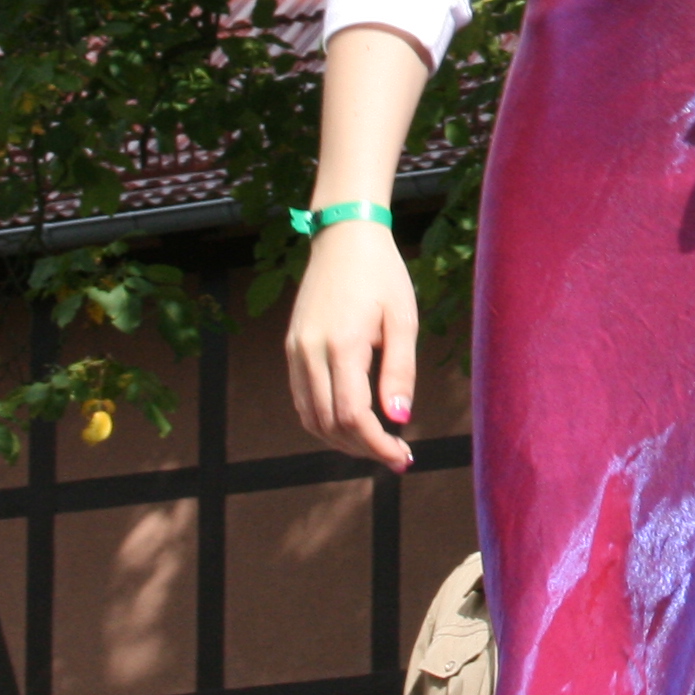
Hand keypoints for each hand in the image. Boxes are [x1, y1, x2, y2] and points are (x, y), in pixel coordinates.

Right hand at [283, 219, 417, 471]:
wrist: (344, 236)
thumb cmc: (382, 274)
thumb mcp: (403, 319)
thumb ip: (400, 371)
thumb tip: (399, 418)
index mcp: (342, 345)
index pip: (352, 416)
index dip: (377, 445)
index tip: (403, 458)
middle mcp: (310, 352)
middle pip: (328, 424)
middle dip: (362, 448)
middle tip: (396, 455)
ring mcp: (295, 350)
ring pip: (310, 416)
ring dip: (341, 439)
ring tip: (376, 443)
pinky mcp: (292, 346)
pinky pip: (302, 398)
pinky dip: (324, 419)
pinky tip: (351, 420)